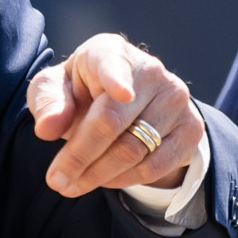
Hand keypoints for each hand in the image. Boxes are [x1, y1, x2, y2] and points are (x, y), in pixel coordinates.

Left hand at [28, 33, 203, 197]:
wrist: (128, 103)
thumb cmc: (82, 92)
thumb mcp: (55, 89)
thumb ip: (48, 102)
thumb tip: (48, 129)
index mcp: (111, 52)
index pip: (113, 65)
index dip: (116, 78)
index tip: (121, 92)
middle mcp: (150, 71)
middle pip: (112, 122)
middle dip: (79, 157)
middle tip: (56, 181)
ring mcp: (175, 99)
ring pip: (133, 150)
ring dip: (97, 175)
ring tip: (72, 185)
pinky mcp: (190, 128)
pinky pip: (154, 166)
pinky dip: (124, 180)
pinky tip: (104, 180)